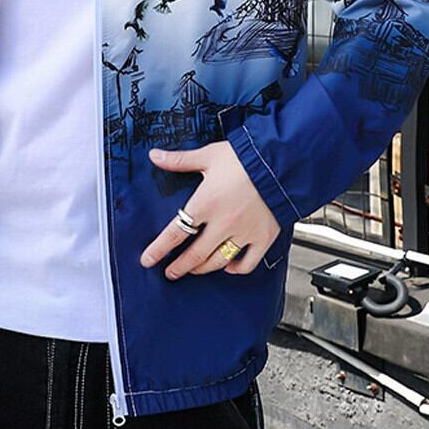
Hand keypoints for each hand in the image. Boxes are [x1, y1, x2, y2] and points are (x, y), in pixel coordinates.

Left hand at [139, 141, 280, 278]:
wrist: (280, 161)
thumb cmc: (244, 157)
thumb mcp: (208, 156)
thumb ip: (179, 160)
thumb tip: (155, 156)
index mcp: (205, 204)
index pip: (174, 234)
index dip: (158, 250)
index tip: (148, 260)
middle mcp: (222, 223)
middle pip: (194, 255)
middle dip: (179, 267)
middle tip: (170, 273)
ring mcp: (243, 233)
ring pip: (218, 262)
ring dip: (202, 269)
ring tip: (194, 270)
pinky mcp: (263, 238)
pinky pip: (248, 263)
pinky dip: (236, 269)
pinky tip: (229, 266)